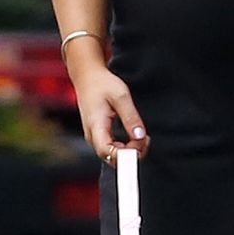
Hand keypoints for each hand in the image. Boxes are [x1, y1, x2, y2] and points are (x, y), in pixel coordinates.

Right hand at [69, 49, 149, 164]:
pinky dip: (126, 147)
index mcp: (96, 126)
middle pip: (111, 158)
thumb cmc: (103, 84)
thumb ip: (131, 117)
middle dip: (131, 154)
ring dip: (130, 151)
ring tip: (143, 136)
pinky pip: (112, 149)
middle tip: (146, 139)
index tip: (140, 146)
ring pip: (112, 155)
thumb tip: (140, 136)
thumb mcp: (121, 96)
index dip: (124, 156)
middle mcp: (92, 136)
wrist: (87, 77)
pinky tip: (136, 136)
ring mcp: (94, 137)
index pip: (107, 151)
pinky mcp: (99, 135)